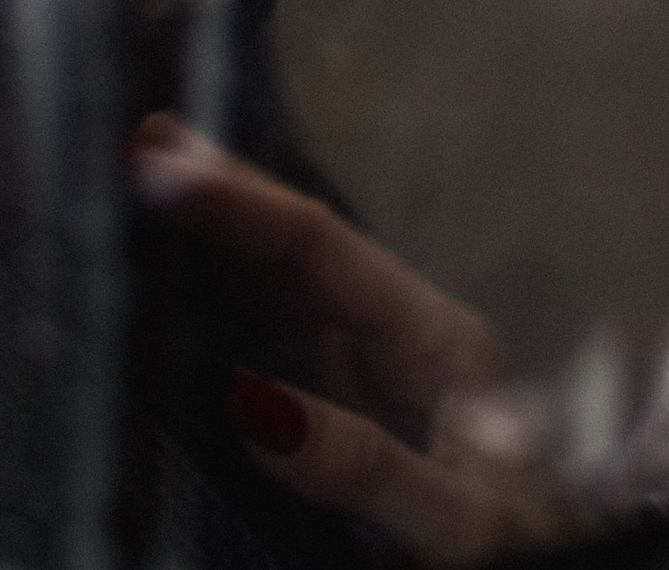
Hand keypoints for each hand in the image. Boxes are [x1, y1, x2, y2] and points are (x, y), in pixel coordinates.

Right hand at [130, 117, 571, 564]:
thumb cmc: (526, 547)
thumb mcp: (454, 525)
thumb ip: (364, 465)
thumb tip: (255, 403)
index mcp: (432, 337)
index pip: (322, 250)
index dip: (241, 202)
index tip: (166, 161)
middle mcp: (401, 337)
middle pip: (301, 248)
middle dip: (225, 191)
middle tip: (142, 140)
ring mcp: (377, 373)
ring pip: (290, 284)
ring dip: (224, 236)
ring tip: (155, 180)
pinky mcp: (357, 413)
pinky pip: (286, 340)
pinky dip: (234, 298)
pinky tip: (192, 279)